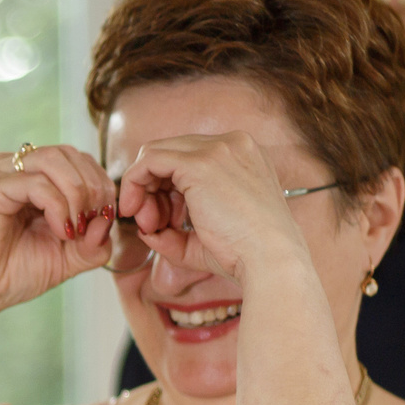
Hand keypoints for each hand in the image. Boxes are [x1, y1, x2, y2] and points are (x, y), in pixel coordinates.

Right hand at [0, 143, 114, 321]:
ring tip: (75, 227)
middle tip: (92, 224)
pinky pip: (38, 183)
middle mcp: (17, 169)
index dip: (101, 186)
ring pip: (56, 159)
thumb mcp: (68, 258)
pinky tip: (59, 231)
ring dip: (78, 193)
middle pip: (72, 153)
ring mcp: (2, 173)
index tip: (101, 223)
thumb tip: (108, 219)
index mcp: (34, 179)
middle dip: (94, 187)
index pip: (80, 161)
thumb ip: (94, 241)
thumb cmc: (12, 274)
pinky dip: (58, 206)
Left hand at [112, 128, 301, 282]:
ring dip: (143, 192)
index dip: (168, 190)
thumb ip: (175, 233)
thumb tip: (145, 231)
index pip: (189, 159)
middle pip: (171, 153)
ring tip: (151, 226)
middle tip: (150, 224)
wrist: (270, 261)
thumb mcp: (205, 239)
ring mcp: (217, 149)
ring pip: (156, 154)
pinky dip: (134, 183)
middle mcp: (233, 144)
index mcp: (242, 156)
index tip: (162, 222)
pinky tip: (136, 212)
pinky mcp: (199, 163)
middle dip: (152, 190)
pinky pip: (149, 160)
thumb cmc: (247, 255)